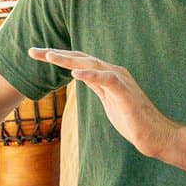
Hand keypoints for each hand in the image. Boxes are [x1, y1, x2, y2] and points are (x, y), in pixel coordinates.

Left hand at [29, 47, 175, 157]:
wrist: (154, 134)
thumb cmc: (132, 119)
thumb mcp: (107, 100)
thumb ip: (96, 86)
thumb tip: (81, 75)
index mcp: (106, 74)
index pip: (78, 61)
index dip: (57, 56)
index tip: (36, 55)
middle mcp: (113, 72)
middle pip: (80, 58)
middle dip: (55, 54)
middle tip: (32, 51)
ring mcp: (120, 80)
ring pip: (91, 64)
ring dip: (69, 60)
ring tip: (49, 56)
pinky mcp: (125, 92)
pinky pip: (106, 79)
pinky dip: (91, 75)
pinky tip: (75, 74)